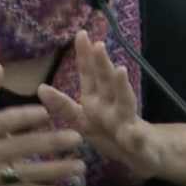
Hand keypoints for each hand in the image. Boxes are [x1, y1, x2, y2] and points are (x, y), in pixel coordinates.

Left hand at [38, 31, 162, 179]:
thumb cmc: (110, 132)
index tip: (81, 34)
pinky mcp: (139, 142)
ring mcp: (127, 122)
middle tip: (97, 45)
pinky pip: (136, 139)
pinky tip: (133, 133)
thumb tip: (40, 88)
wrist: (144, 152)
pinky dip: (135, 136)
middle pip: (106, 81)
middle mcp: (111, 104)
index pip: (89, 74)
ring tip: (120, 71)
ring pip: (125, 102)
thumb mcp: (82, 121)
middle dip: (102, 64)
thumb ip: (63, 106)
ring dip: (122, 87)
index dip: (84, 56)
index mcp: (96, 99)